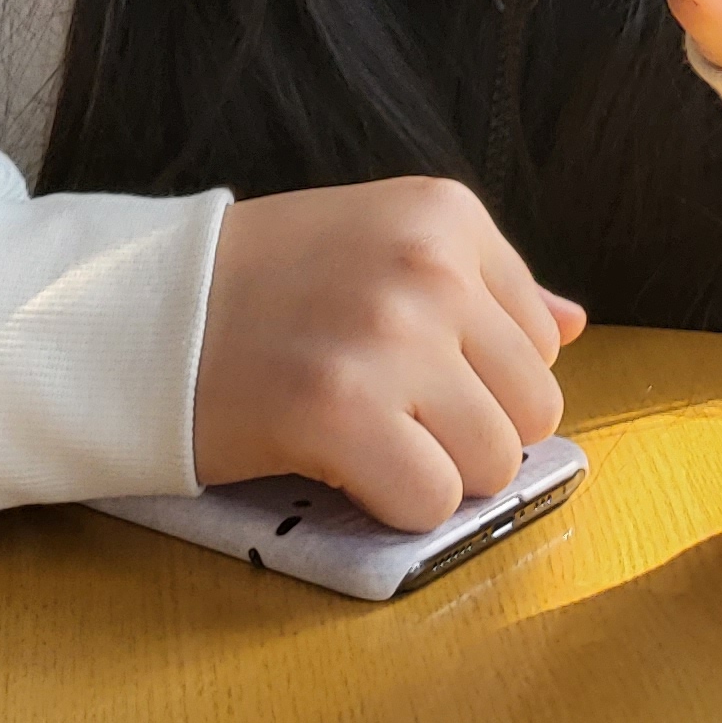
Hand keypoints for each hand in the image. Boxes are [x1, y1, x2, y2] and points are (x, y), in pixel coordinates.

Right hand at [190, 177, 587, 527]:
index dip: (482, 374)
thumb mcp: (384, 242)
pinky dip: (396, 506)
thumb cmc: (268, 283)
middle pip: (533, 405)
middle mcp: (430, 268)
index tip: (413, 369)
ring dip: (437, 471)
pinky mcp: (341, 412)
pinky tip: (345, 468)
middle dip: (472, 428)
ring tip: (371, 438)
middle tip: (394, 415)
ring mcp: (389, 339)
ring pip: (493, 461)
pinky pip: (430, 500)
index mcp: (448, 216)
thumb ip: (487, 286)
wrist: (146, 310)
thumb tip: (576, 324)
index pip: (542, 337)